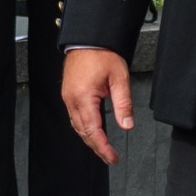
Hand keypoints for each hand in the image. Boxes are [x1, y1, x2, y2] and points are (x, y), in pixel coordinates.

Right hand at [62, 48, 134, 164]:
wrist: (88, 38)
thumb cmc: (102, 54)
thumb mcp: (119, 78)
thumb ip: (123, 103)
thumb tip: (127, 125)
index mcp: (83, 98)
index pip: (93, 131)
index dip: (103, 147)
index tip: (112, 157)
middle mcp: (72, 100)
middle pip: (83, 132)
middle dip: (96, 147)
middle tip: (109, 157)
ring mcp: (68, 97)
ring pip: (77, 126)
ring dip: (89, 139)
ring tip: (102, 148)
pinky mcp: (68, 93)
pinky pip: (74, 116)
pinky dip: (83, 128)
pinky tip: (92, 131)